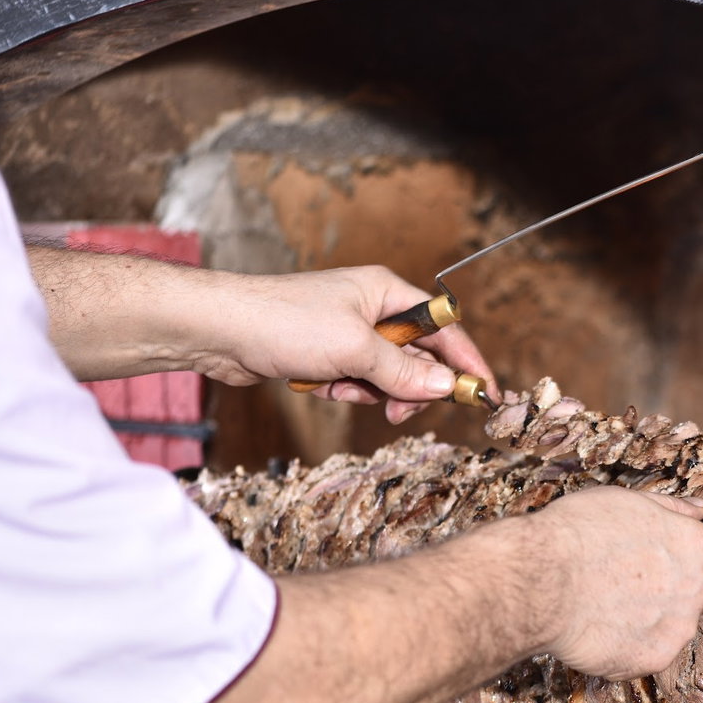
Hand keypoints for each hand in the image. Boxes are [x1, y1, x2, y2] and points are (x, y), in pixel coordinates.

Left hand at [194, 265, 497, 423]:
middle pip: (417, 357)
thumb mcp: (355, 349)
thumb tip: (447, 387)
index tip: (484, 393)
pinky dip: (343, 391)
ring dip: (369, 392)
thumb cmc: (285, 322)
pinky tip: (319, 386)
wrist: (219, 330)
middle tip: (398, 410)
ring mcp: (348, 333)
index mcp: (387, 292)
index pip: (444, 327)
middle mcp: (372, 309)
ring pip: (386, 376)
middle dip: (408, 387)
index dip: (466, 361)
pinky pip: (356, 382)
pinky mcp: (326, 354)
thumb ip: (404, 372)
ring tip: (341, 389)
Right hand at [528, 487, 702, 679]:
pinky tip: (596, 625)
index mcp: (698, 550)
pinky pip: (641, 653)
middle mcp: (696, 594)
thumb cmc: (578, 535)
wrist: (540, 582)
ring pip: (669, 627)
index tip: (691, 566)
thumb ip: (673, 510)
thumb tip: (699, 511)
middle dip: (669, 591)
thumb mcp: (629, 501)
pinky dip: (623, 644)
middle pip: (695, 596)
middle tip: (625, 580)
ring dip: (646, 619)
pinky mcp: (647, 662)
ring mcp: (674, 633)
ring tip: (603, 602)